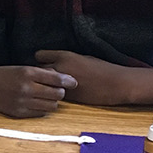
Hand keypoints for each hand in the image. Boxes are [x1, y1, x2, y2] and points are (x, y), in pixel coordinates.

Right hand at [0, 65, 76, 117]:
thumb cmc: (3, 75)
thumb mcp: (20, 68)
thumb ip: (40, 73)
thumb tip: (61, 78)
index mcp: (27, 73)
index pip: (56, 78)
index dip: (68, 80)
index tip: (73, 82)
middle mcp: (26, 88)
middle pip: (57, 94)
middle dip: (60, 92)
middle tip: (57, 89)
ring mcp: (23, 102)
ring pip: (52, 106)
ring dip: (53, 101)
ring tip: (47, 97)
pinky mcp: (19, 113)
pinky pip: (41, 113)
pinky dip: (43, 109)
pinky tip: (37, 103)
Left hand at [35, 50, 152, 107]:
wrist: (116, 83)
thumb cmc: (102, 69)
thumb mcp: (83, 58)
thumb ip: (67, 60)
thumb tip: (57, 61)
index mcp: (65, 55)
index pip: (39, 55)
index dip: (40, 60)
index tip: (42, 63)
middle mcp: (60, 68)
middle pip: (37, 70)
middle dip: (37, 74)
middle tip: (39, 77)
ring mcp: (62, 83)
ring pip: (42, 84)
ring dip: (43, 85)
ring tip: (45, 86)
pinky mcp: (67, 96)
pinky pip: (52, 94)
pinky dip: (51, 94)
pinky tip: (53, 95)